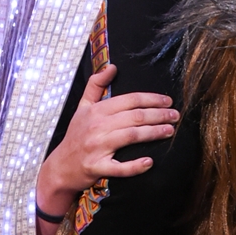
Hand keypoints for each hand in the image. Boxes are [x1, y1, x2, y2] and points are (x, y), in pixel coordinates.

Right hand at [35, 65, 178, 234]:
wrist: (60, 167)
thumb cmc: (76, 136)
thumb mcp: (82, 107)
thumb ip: (95, 85)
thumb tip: (112, 67)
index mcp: (96, 110)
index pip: (129, 100)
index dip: (151, 99)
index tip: (168, 101)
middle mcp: (97, 126)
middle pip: (134, 116)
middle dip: (158, 115)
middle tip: (175, 116)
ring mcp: (97, 147)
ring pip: (130, 136)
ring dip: (153, 133)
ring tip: (170, 131)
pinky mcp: (97, 167)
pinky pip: (119, 167)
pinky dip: (135, 165)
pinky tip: (149, 162)